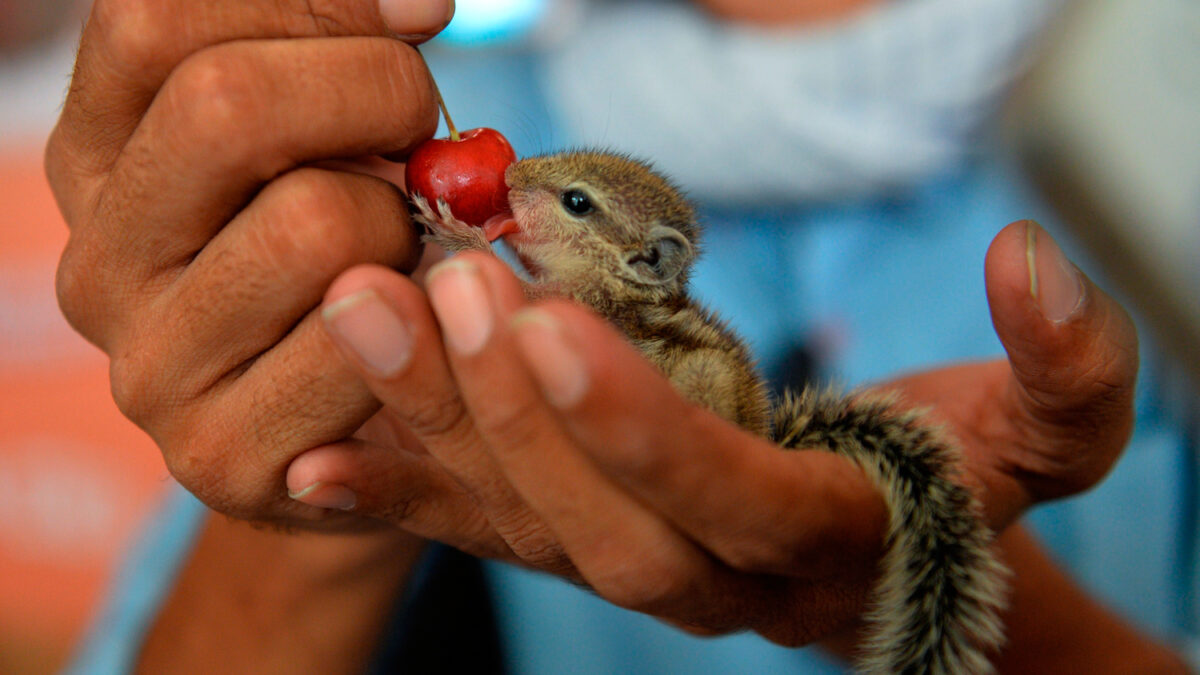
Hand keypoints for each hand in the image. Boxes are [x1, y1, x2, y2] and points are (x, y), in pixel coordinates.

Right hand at [45, 0, 461, 530]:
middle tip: (421, 127)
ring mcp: (148, 367)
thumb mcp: (311, 140)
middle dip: (375, 91)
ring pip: (317, 225)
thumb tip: (418, 1)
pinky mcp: (219, 455)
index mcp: (97, 157)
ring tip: (409, 247)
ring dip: (408, 223)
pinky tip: (417, 327)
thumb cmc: (340, 255)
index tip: (421, 12)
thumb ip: (327, 63)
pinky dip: (426, 321)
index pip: (158, 21)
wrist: (340, 432)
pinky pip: (363, 344)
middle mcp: (98, 259)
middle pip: (226, 106)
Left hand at [291, 220, 1138, 644]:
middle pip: (600, 529)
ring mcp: (633, 570)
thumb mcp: (1055, 432)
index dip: (641, 430)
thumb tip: (1030, 261)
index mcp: (822, 545)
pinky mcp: (577, 547)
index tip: (556, 321)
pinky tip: (310, 462)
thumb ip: (1070, 365)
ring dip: (436, 426)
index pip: (727, 504)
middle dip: (515, 417)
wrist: (894, 549)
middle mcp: (713, 581)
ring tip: (363, 310)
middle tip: (444, 282)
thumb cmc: (963, 475)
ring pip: (524, 526)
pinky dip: (397, 503)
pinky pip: (481, 540)